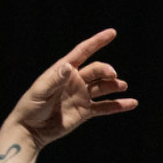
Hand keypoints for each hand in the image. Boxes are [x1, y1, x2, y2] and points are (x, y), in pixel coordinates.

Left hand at [7, 29, 137, 146]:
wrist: (30, 129)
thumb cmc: (31, 106)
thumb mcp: (40, 91)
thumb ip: (55, 79)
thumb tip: (69, 66)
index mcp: (63, 71)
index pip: (83, 52)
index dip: (97, 41)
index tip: (112, 33)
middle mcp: (75, 81)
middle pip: (96, 70)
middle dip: (106, 70)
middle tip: (113, 75)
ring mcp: (81, 96)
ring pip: (103, 87)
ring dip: (114, 85)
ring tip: (122, 86)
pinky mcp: (85, 112)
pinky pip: (105, 107)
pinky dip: (118, 105)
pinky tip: (132, 103)